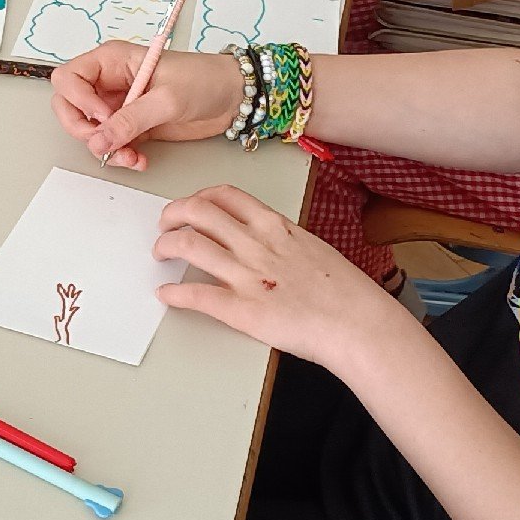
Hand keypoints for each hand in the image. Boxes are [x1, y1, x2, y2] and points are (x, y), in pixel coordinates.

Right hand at [50, 41, 241, 172]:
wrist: (232, 97)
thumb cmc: (204, 79)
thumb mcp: (167, 99)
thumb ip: (131, 120)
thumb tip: (100, 139)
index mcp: (112, 60)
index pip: (69, 78)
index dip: (78, 101)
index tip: (102, 116)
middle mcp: (110, 81)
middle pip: (69, 106)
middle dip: (83, 129)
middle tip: (105, 142)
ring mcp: (119, 105)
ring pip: (90, 130)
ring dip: (105, 148)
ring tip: (130, 157)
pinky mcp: (131, 125)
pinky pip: (111, 144)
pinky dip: (120, 155)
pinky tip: (139, 159)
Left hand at [154, 185, 421, 370]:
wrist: (358, 324)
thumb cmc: (344, 291)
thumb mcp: (312, 248)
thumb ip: (283, 241)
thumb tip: (265, 241)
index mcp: (275, 226)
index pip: (225, 196)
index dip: (199, 197)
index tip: (190, 206)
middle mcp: (256, 244)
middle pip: (198, 212)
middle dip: (172, 215)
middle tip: (165, 227)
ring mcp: (246, 276)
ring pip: (189, 246)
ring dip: (166, 247)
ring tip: (161, 254)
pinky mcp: (241, 310)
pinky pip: (195, 295)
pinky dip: (173, 293)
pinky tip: (165, 293)